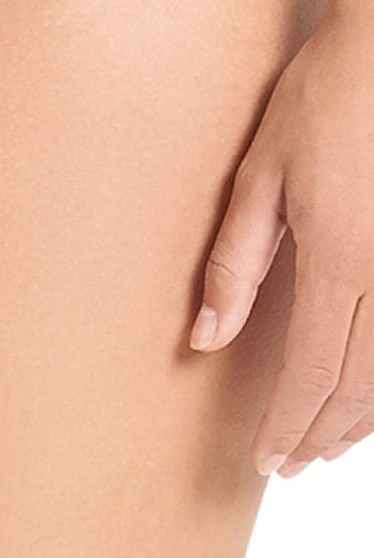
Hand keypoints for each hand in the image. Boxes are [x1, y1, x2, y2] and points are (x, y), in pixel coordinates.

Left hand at [189, 3, 373, 476]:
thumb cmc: (319, 101)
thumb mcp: (260, 175)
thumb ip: (233, 261)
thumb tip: (204, 335)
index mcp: (342, 258)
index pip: (313, 372)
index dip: (288, 424)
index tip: (265, 460)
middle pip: (362, 386)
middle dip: (323, 432)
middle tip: (290, 461)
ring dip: (362, 416)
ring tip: (324, 439)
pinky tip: (367, 388)